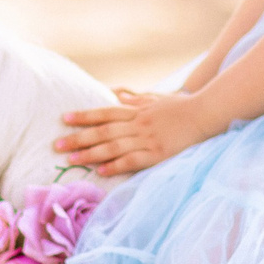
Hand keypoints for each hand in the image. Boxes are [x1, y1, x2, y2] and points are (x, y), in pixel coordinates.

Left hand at [55, 88, 212, 176]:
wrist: (206, 114)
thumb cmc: (181, 107)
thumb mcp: (155, 98)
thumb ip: (134, 97)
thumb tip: (113, 92)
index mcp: (137, 111)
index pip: (105, 112)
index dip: (84, 116)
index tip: (63, 119)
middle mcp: (138, 124)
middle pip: (104, 131)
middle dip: (79, 137)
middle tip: (57, 145)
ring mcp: (148, 140)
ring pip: (114, 146)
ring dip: (91, 153)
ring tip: (72, 159)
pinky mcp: (158, 154)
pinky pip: (134, 161)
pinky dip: (117, 166)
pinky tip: (102, 171)